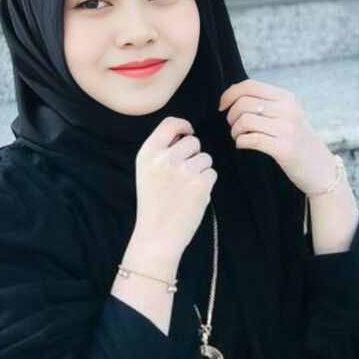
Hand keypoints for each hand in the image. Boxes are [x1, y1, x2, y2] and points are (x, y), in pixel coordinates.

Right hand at [134, 116, 217, 254]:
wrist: (157, 235)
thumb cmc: (153, 204)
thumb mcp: (146, 172)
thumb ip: (161, 151)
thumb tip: (186, 134)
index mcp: (148, 153)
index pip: (170, 123)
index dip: (183, 125)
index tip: (188, 132)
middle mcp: (165, 158)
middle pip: (193, 141)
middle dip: (194, 155)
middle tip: (183, 176)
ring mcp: (184, 170)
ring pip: (205, 158)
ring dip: (201, 171)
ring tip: (186, 189)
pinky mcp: (200, 184)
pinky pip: (212, 173)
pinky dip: (206, 185)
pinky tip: (193, 197)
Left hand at [218, 78, 337, 195]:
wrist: (321, 168)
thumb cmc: (298, 141)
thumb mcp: (288, 114)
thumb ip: (267, 103)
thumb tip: (233, 95)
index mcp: (287, 98)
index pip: (250, 85)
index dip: (229, 94)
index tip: (222, 106)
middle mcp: (288, 110)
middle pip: (243, 103)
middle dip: (231, 116)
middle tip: (234, 127)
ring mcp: (287, 129)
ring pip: (245, 121)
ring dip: (235, 131)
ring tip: (239, 137)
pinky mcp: (284, 149)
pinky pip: (251, 140)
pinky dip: (241, 142)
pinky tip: (243, 145)